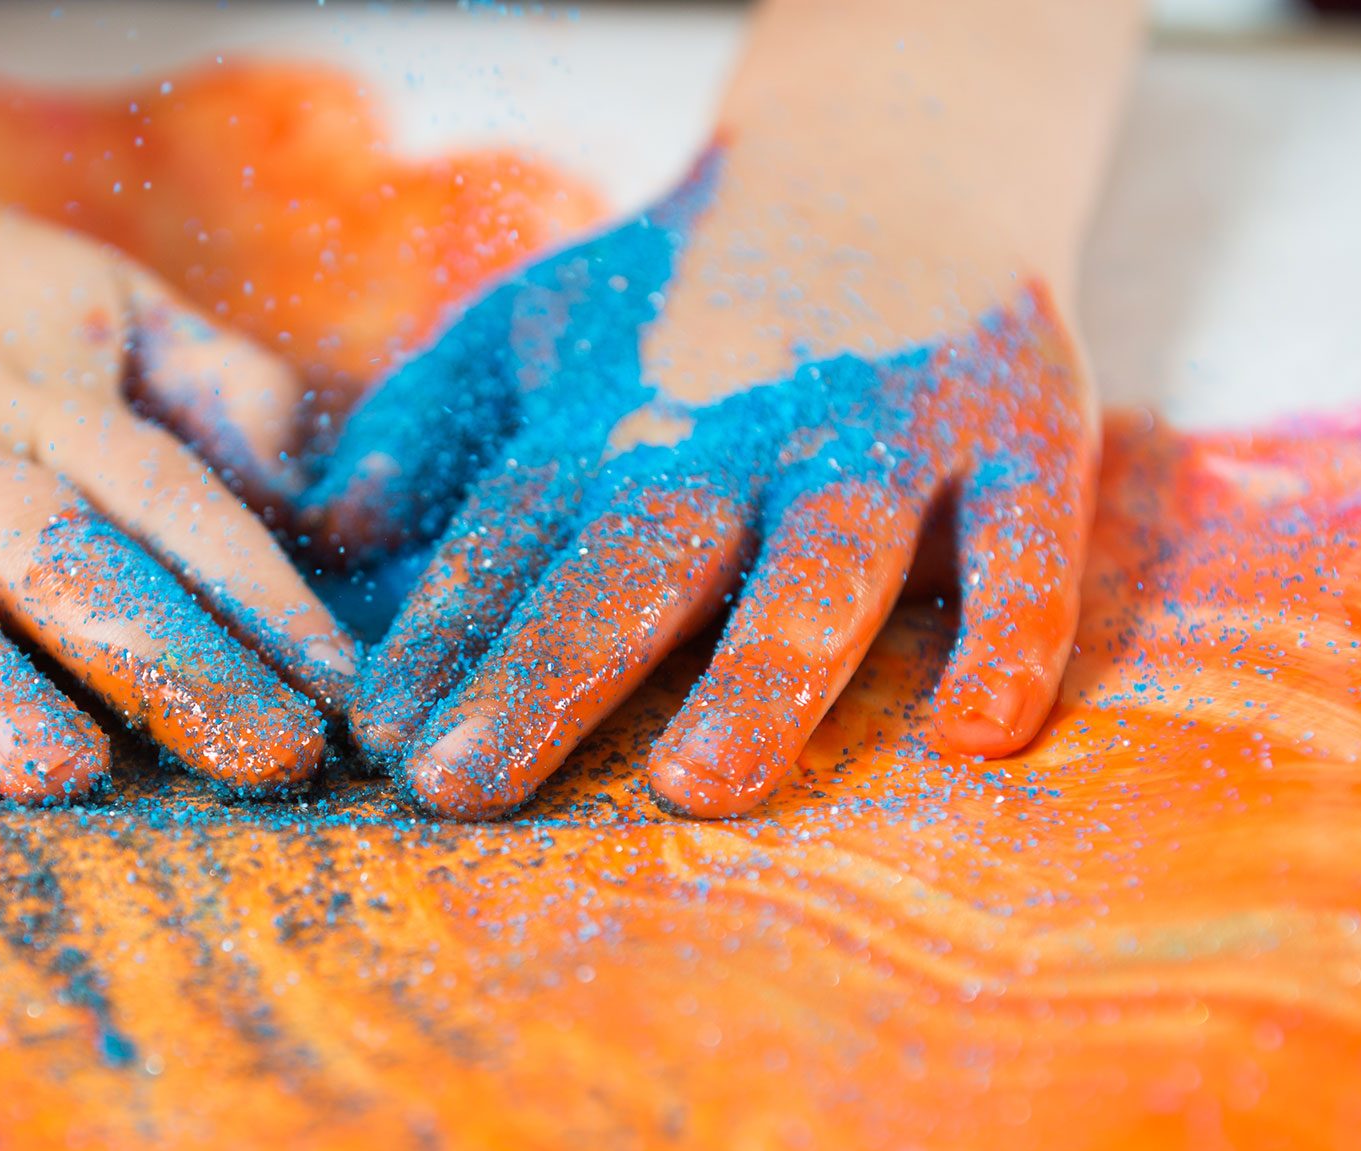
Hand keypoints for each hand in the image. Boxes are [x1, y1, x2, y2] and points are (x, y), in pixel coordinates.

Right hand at [0, 125, 356, 800]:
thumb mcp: (95, 298)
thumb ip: (213, 385)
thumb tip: (316, 491)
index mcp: (40, 395)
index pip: (169, 497)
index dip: (259, 590)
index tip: (344, 693)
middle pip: (51, 544)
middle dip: (159, 648)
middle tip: (260, 754)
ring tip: (53, 771)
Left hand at [304, 151, 1096, 818]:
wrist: (893, 157)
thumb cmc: (682, 295)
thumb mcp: (533, 323)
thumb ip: (428, 420)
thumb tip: (333, 526)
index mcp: (617, 411)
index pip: (514, 532)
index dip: (442, 632)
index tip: (377, 739)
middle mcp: (745, 424)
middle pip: (639, 556)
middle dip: (547, 668)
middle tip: (463, 784)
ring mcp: (889, 430)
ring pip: (825, 561)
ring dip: (762, 671)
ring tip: (697, 784)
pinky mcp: (1024, 429)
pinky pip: (1028, 544)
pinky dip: (1011, 630)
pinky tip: (974, 735)